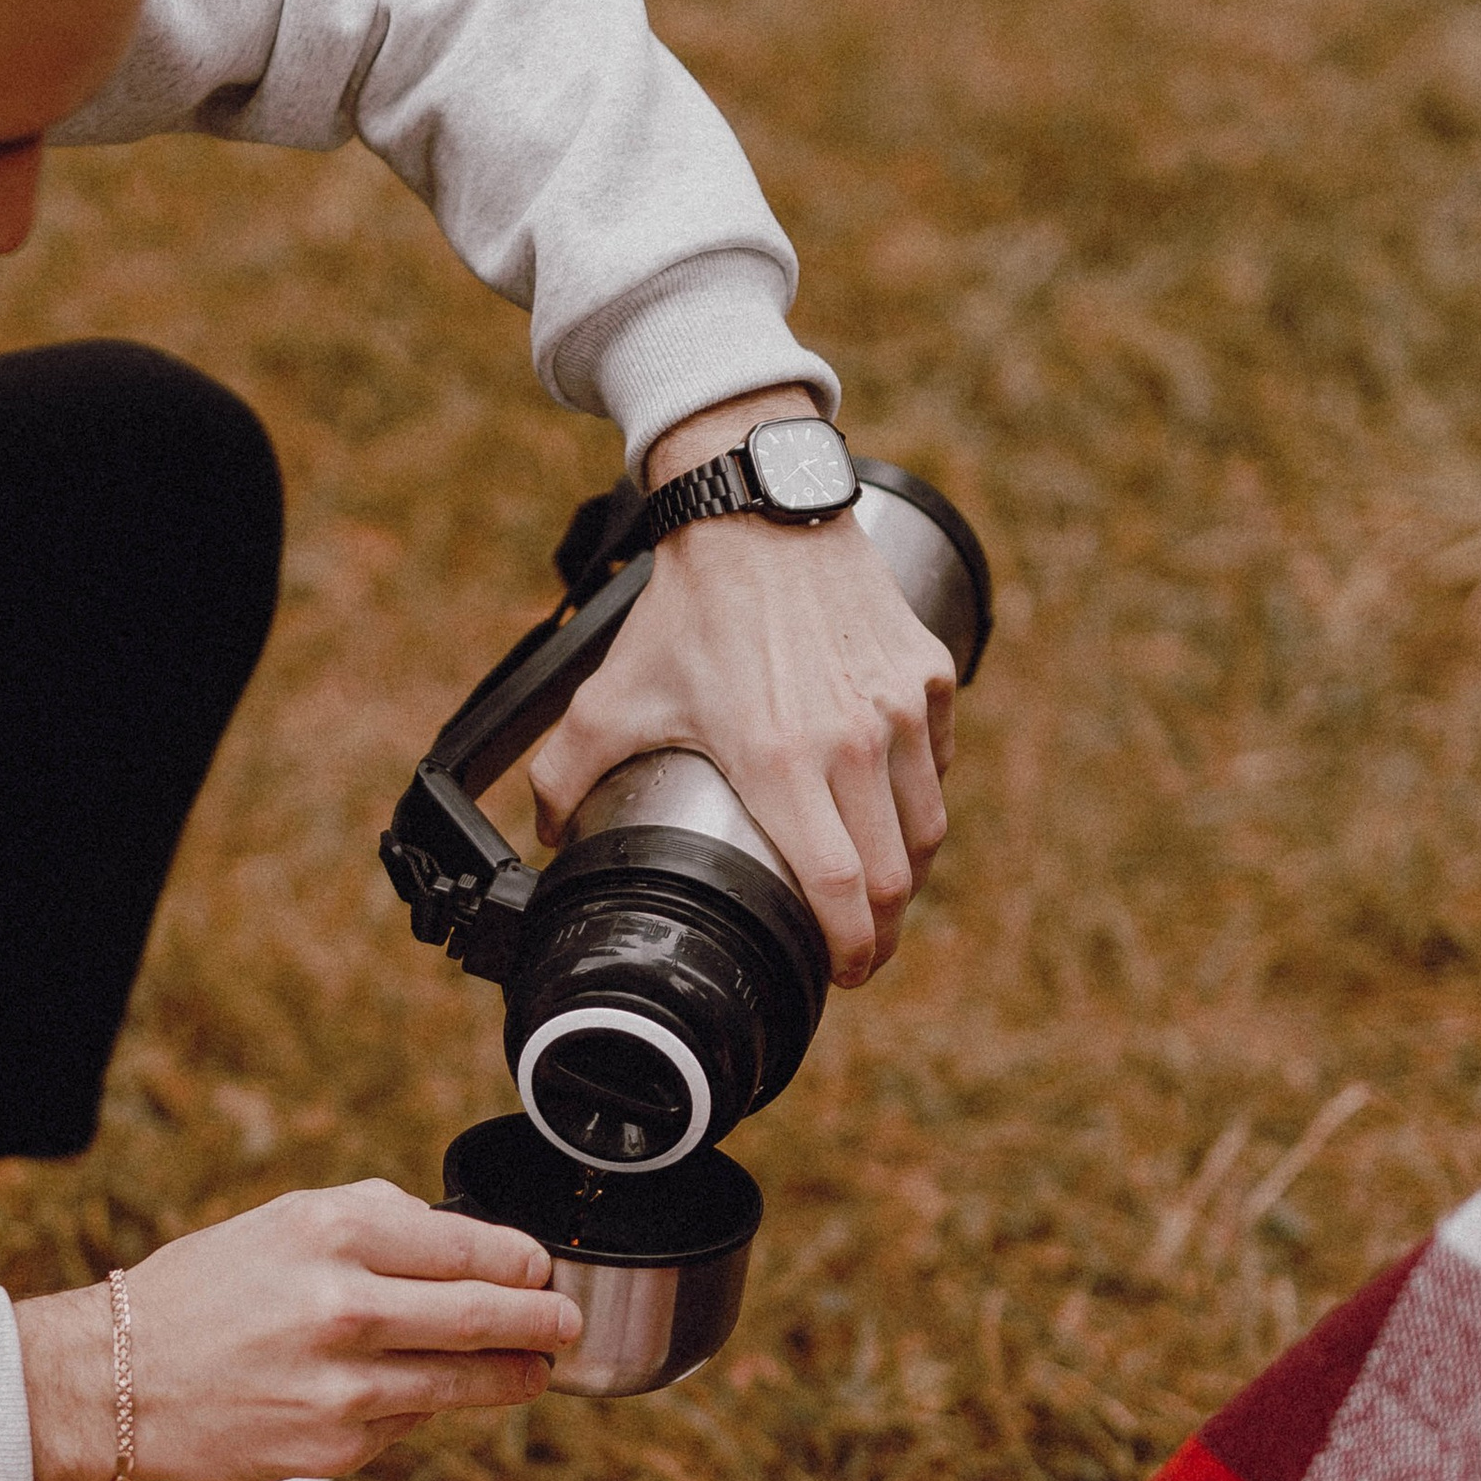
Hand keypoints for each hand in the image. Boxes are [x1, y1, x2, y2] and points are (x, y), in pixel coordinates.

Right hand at [12, 1183, 580, 1480]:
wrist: (114, 1381)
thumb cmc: (202, 1294)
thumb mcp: (282, 1222)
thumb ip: (376, 1219)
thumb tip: (463, 1241)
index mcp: (334, 1232)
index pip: (469, 1247)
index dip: (522, 1264)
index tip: (540, 1271)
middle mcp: (345, 1305)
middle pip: (486, 1315)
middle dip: (542, 1322)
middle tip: (566, 1324)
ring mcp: (344, 1384)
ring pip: (464, 1383)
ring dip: (512, 1378)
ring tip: (533, 1371)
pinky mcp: (336, 1446)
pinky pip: (408, 1425)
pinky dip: (422, 1411)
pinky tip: (412, 1398)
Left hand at [526, 388, 957, 986]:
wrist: (756, 509)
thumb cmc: (687, 607)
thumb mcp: (613, 695)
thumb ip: (564, 773)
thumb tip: (544, 835)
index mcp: (780, 762)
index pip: (841, 891)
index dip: (851, 950)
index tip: (842, 971)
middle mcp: (854, 742)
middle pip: (897, 879)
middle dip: (882, 932)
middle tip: (860, 950)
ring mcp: (900, 707)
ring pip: (926, 829)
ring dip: (907, 876)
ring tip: (878, 892)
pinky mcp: (927, 674)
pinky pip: (936, 765)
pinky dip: (918, 801)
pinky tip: (889, 810)